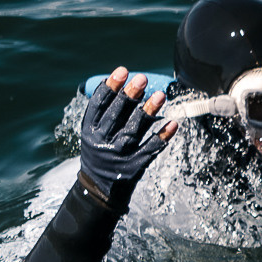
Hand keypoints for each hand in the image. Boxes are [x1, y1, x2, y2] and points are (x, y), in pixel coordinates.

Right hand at [78, 68, 176, 209]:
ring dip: (148, 112)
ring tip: (160, 95)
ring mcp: (119, 156)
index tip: (122, 71)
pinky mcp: (134, 167)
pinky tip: (172, 124)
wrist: (100, 191)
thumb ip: (103, 112)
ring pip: (134, 131)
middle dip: (130, 96)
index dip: (110, 87)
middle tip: (142, 78)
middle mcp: (102, 143)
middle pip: (117, 116)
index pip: (98, 105)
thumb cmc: (100, 153)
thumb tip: (115, 82)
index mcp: (89, 132)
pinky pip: (150, 150)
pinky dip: (161, 137)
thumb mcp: (93, 134)